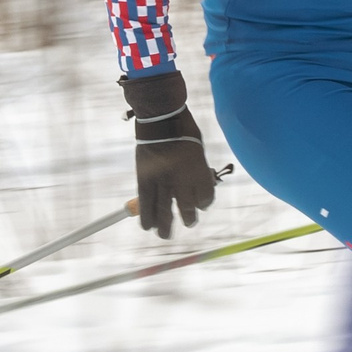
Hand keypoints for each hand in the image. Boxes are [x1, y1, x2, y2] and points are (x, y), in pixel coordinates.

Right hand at [121, 70, 217, 236]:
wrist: (162, 117)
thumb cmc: (183, 129)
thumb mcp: (198, 149)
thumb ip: (198, 169)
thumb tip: (198, 185)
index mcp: (199, 172)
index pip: (206, 198)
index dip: (204, 204)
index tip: (201, 206)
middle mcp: (183, 180)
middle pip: (187, 210)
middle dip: (189, 219)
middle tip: (188, 223)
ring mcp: (163, 181)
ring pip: (164, 212)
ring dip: (164, 227)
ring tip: (164, 234)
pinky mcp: (145, 179)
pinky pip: (145, 203)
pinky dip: (146, 216)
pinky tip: (148, 226)